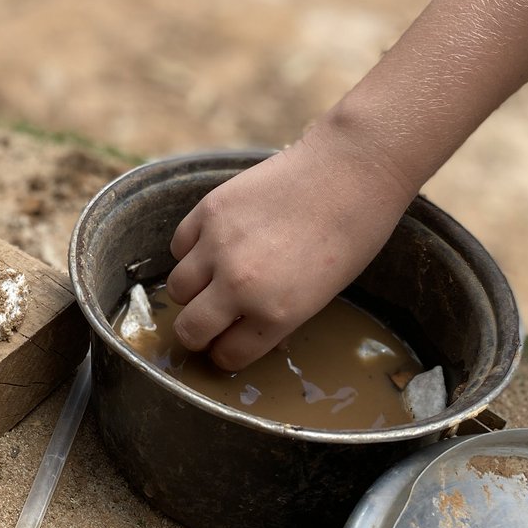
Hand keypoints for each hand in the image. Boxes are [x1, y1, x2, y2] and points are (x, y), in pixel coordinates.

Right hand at [166, 131, 413, 370]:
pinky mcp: (208, 211)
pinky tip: (213, 245)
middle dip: (198, 333)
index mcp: (275, 314)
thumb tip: (250, 329)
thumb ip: (279, 317)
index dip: (227, 353)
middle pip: (190, 330)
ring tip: (211, 278)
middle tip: (208, 322)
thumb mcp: (323, 294)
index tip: (228, 343)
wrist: (348, 172)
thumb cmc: (351, 235)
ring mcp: (218, 246)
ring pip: (176, 289)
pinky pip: (179, 246)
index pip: (227, 355)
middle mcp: (239, 285)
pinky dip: (191, 251)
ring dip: (192, 291)